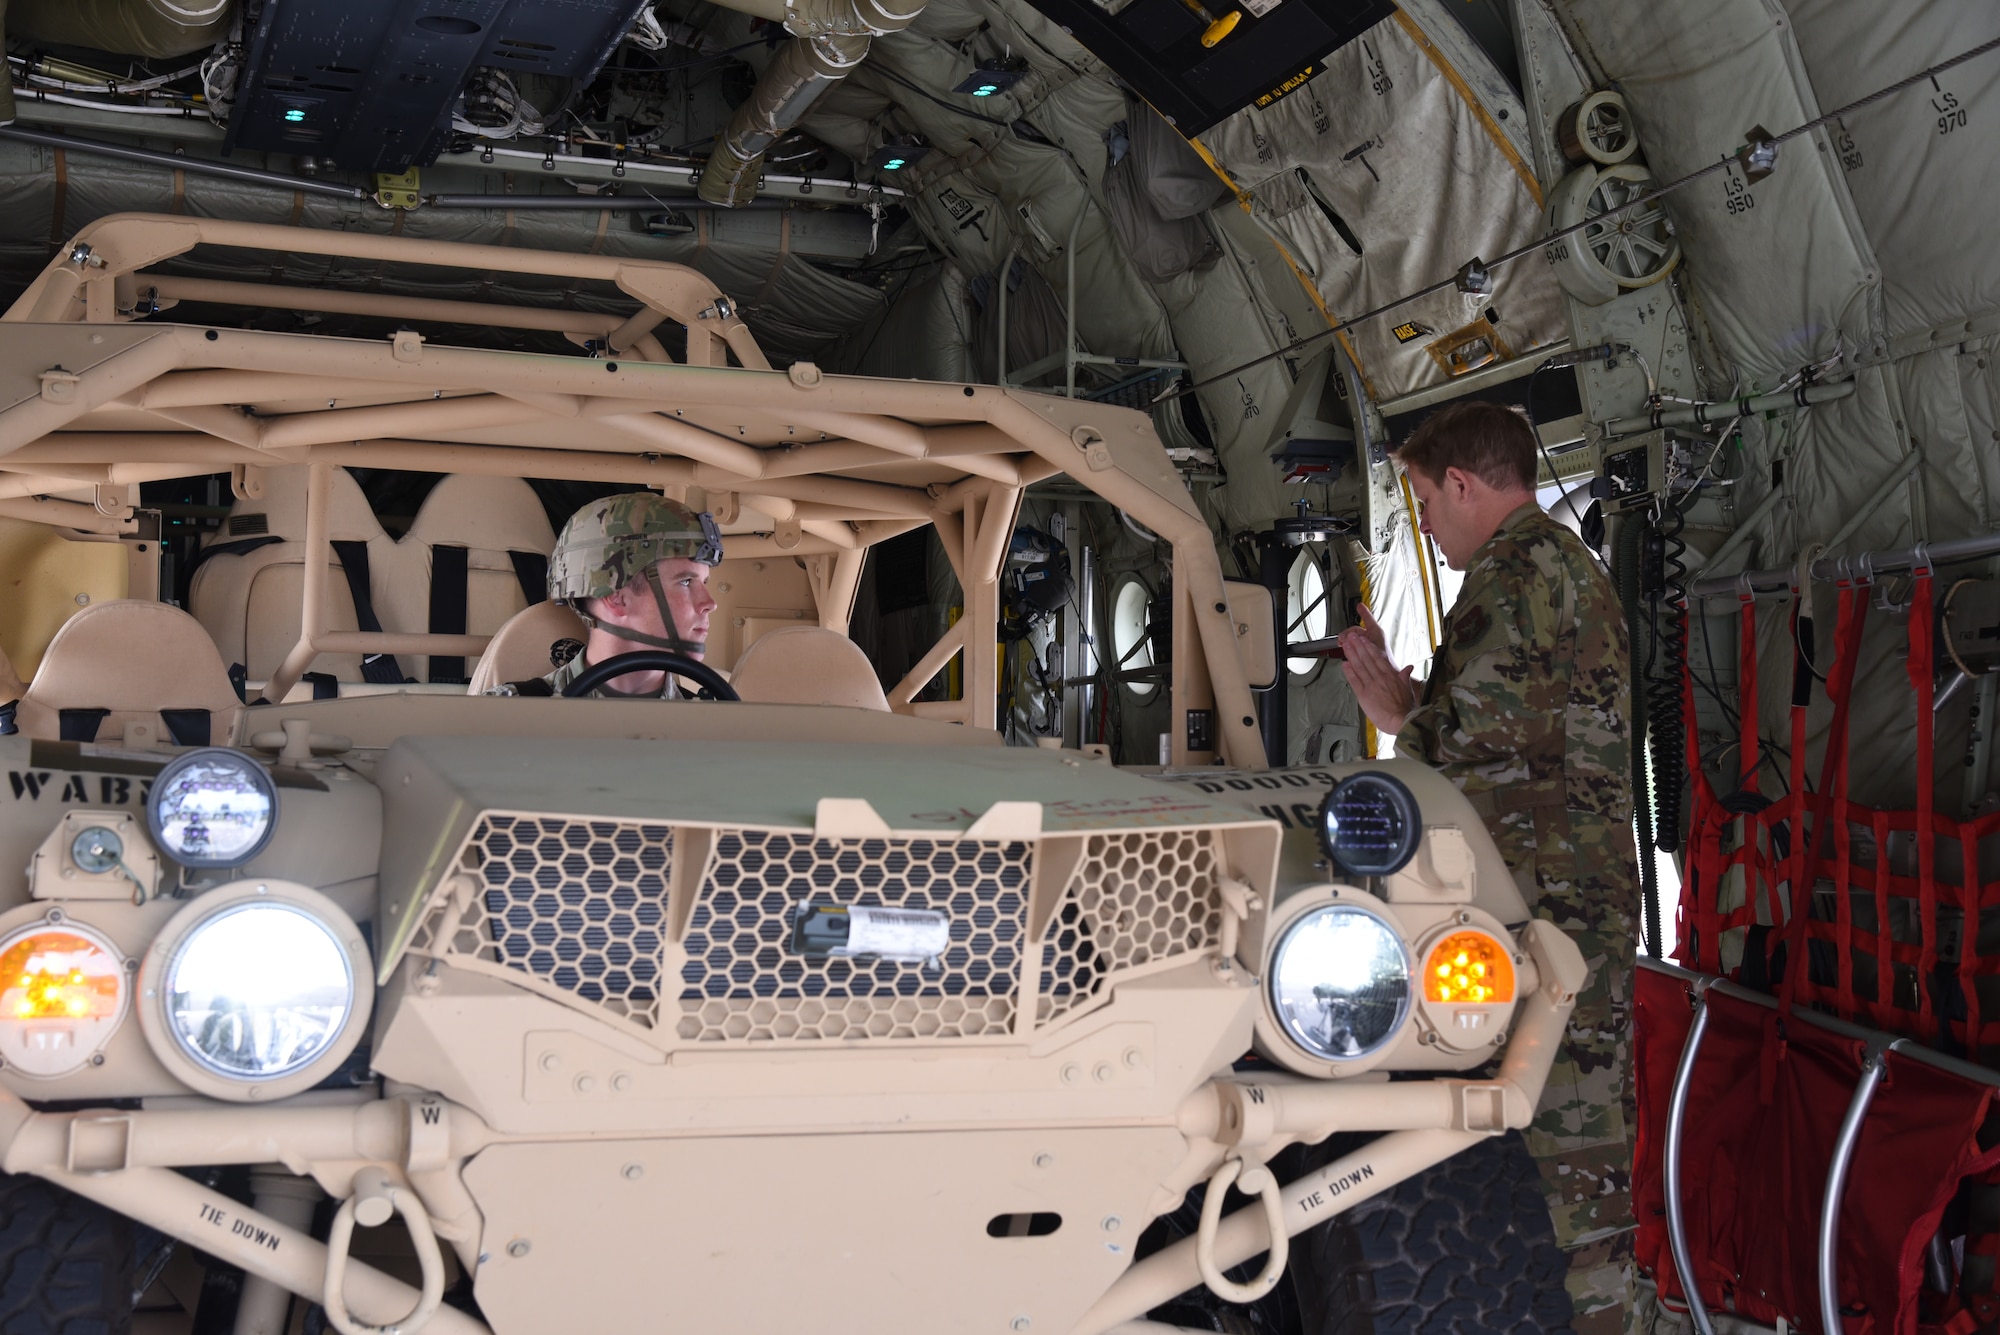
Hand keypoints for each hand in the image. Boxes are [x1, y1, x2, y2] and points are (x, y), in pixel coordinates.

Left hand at [1339, 605, 1416, 733]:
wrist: (1403, 720)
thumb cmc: (1406, 708)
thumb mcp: (1409, 689)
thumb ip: (1405, 677)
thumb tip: (1409, 667)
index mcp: (1390, 675)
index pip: (1377, 658)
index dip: (1369, 647)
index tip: (1363, 640)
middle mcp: (1380, 678)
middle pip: (1366, 659)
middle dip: (1358, 646)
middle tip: (1351, 636)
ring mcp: (1371, 685)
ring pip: (1359, 666)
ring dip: (1352, 655)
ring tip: (1346, 645)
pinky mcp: (1364, 695)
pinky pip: (1355, 681)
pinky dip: (1349, 672)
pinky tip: (1344, 664)